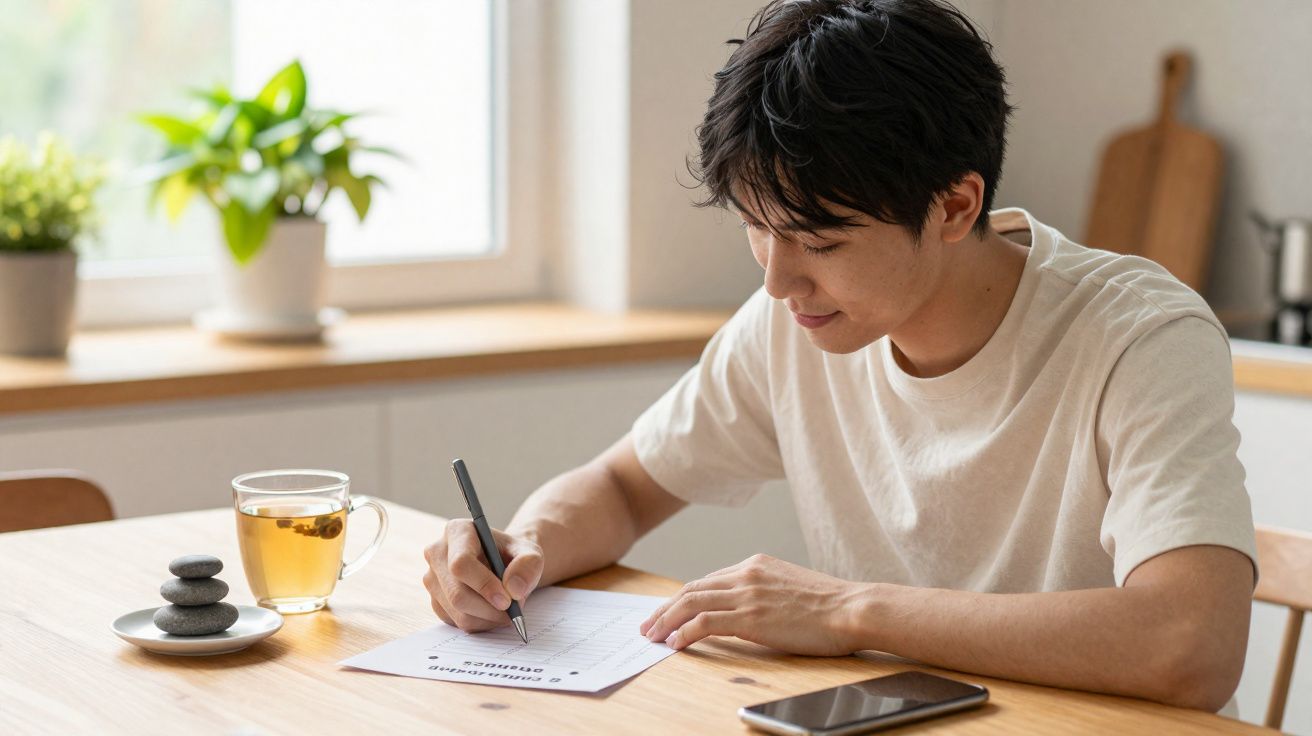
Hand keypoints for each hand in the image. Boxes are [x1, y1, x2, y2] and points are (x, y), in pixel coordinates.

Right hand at [422, 519, 543, 631]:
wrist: (503, 564)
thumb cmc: (513, 555)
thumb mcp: (531, 553)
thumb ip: (528, 565)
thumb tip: (513, 589)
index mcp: (457, 531)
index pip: (461, 563)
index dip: (483, 584)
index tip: (507, 600)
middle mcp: (437, 553)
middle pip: (457, 593)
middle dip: (489, 609)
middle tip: (513, 611)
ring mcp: (432, 578)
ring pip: (458, 612)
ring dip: (488, 618)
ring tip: (507, 609)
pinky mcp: (435, 601)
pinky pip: (456, 622)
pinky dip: (480, 623)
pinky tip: (492, 612)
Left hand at [639, 554, 867, 655]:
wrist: (852, 609)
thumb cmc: (831, 605)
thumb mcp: (791, 587)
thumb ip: (765, 591)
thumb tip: (749, 610)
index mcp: (755, 565)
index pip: (707, 580)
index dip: (683, 598)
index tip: (669, 612)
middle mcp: (746, 574)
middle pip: (692, 589)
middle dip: (665, 609)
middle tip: (648, 626)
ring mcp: (747, 594)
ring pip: (691, 603)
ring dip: (666, 621)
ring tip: (653, 637)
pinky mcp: (750, 616)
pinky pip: (704, 623)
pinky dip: (684, 633)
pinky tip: (674, 644)